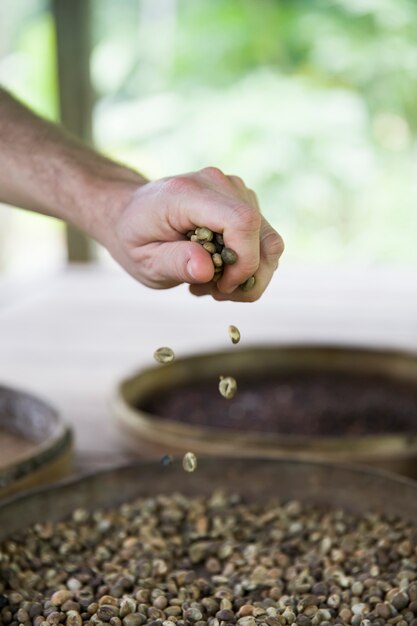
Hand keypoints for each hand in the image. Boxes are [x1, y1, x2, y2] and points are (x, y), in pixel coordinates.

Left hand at [104, 167, 283, 301]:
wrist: (131, 212)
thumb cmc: (135, 237)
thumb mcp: (144, 260)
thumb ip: (174, 262)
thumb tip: (206, 270)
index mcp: (188, 193)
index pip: (241, 221)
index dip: (244, 261)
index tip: (222, 286)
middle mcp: (218, 184)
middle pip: (264, 236)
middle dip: (248, 278)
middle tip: (214, 293)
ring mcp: (235, 190)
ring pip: (270, 242)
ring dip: (248, 276)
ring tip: (212, 284)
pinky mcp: (244, 202)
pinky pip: (263, 241)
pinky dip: (247, 266)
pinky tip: (218, 271)